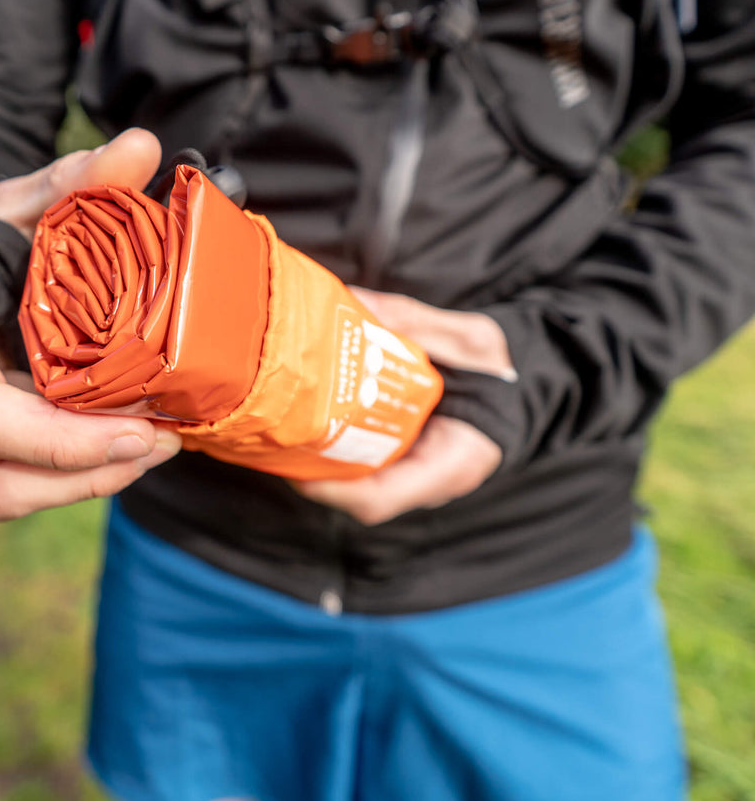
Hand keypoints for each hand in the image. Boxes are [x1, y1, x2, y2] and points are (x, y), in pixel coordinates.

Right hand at [0, 129, 181, 521]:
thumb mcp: (24, 200)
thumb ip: (78, 180)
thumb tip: (143, 146)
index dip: (57, 441)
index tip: (138, 431)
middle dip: (85, 473)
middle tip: (163, 441)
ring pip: (4, 493)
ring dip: (87, 481)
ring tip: (156, 444)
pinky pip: (16, 481)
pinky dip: (77, 472)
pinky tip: (128, 441)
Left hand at [295, 289, 512, 525]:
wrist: (526, 381)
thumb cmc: (502, 366)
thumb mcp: (469, 339)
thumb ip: (413, 322)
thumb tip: (356, 302)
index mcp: (452, 460)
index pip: (380, 498)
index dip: (332, 491)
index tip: (295, 470)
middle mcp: (431, 479)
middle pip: (360, 497)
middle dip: (313, 476)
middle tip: (272, 442)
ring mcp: (420, 476)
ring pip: (359, 488)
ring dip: (318, 467)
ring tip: (279, 435)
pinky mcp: (409, 462)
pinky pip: (367, 470)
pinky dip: (335, 453)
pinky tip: (307, 424)